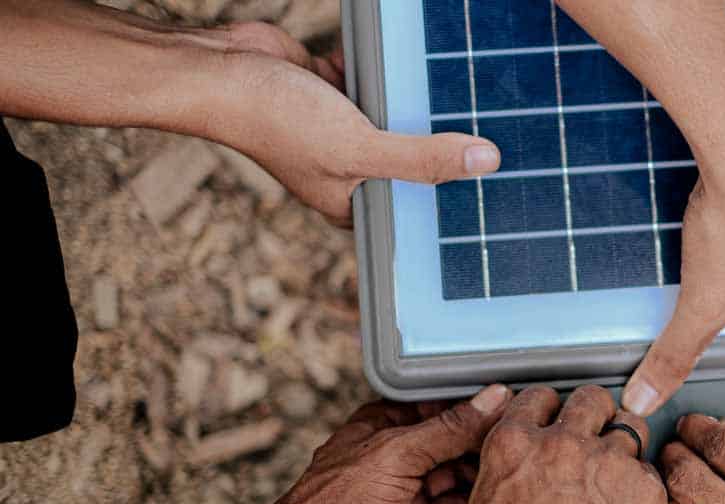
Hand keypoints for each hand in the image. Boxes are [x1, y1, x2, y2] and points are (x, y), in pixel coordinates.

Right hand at [195, 22, 500, 224]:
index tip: (502, 200)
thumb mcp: (360, 148)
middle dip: (447, 153)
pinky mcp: (339, 91)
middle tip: (506, 144)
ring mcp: (345, 130)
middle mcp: (351, 171)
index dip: (453, 208)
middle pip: (414, 165)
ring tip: (481, 104)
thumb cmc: (275, 121)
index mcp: (353, 204)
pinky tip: (427, 69)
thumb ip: (423, 158)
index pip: (414, 214)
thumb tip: (486, 161)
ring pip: (402, 121)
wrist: (218, 69)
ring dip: (424, 109)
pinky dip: (394, 75)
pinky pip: (381, 84)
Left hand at [226, 385, 511, 503]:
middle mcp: (403, 453)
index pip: (445, 404)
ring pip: (463, 474)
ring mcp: (413, 490)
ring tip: (529, 466)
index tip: (522, 401)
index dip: (481, 403)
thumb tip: (493, 399)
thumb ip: (448, 429)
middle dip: (491, 440)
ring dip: (489, 472)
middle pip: (459, 439)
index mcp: (389, 423)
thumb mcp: (395, 456)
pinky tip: (508, 497)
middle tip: (534, 437)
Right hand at [468, 386, 666, 503]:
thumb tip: (518, 458)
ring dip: (623, 444)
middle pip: (590, 399)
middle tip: (593, 437)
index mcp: (513, 446)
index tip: (555, 421)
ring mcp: (608, 462)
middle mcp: (561, 443)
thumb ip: (506, 471)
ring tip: (615, 474)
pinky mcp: (646, 487)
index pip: (537, 397)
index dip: (549, 410)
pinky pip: (649, 469)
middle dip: (592, 414)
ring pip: (629, 426)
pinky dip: (641, 484)